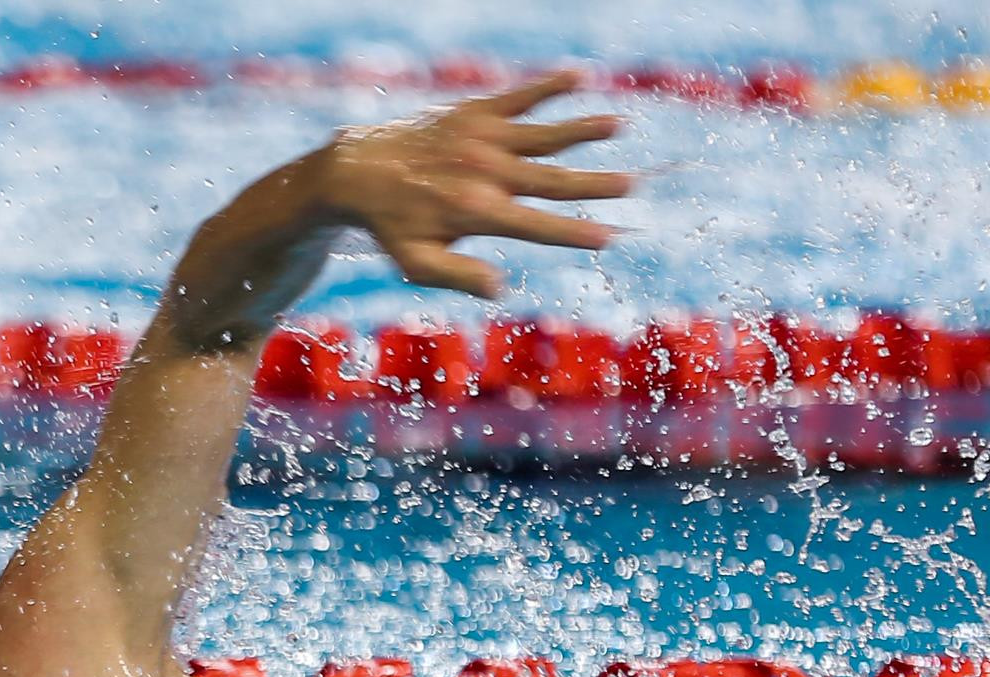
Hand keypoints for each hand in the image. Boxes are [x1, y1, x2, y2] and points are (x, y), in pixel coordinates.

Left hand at [317, 71, 629, 298]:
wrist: (357, 170)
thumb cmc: (391, 224)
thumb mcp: (417, 263)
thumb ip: (459, 276)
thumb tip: (499, 287)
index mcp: (476, 211)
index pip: (537, 225)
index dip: (574, 232)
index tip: (608, 235)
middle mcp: (484, 171)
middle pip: (552, 179)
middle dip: (594, 183)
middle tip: (632, 183)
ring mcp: (480, 137)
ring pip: (543, 133)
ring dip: (583, 128)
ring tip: (618, 123)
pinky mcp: (473, 112)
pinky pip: (518, 96)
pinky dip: (547, 85)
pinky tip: (578, 74)